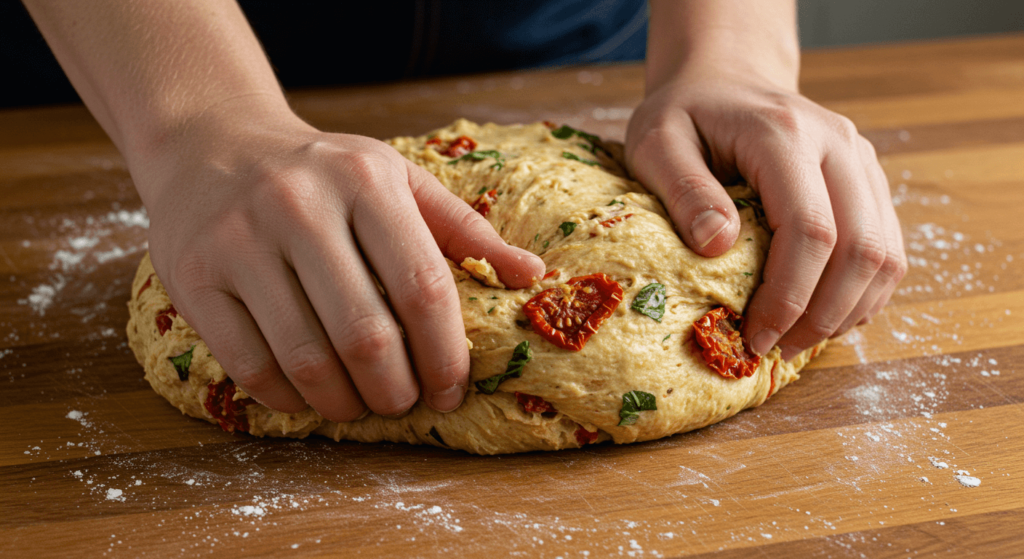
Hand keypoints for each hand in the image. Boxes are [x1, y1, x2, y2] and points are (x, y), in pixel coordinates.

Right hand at [137, 106, 543, 419]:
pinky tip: (309, 397)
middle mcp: (298, 206)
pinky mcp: (193, 276)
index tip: (453, 389)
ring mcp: (239, 241)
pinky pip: (250, 365)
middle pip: (366, 335)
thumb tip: (531, 276)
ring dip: (345, 404)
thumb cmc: (322, 173)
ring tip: (361, 407)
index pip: (422, 287)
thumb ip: (463, 228)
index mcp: (363, 181)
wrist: (212, 144)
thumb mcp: (396, 179)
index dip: (446, 354)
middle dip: (397, 391)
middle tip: (405, 403)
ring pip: (307, 359)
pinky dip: (289, 399)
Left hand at [625, 69, 906, 360]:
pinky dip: (862, 294)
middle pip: (861, 249)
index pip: (811, 229)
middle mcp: (838, 144)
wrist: (725, 81)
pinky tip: (821, 315)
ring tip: (797, 341)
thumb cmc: (685, 116)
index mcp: (784, 133)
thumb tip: (718, 247)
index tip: (754, 336)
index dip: (789, 296)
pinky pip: (887, 249)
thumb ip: (684, 190)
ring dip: (848, 311)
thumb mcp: (657, 143)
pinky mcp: (869, 181)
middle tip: (776, 349)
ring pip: (886, 255)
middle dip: (822, 315)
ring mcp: (861, 161)